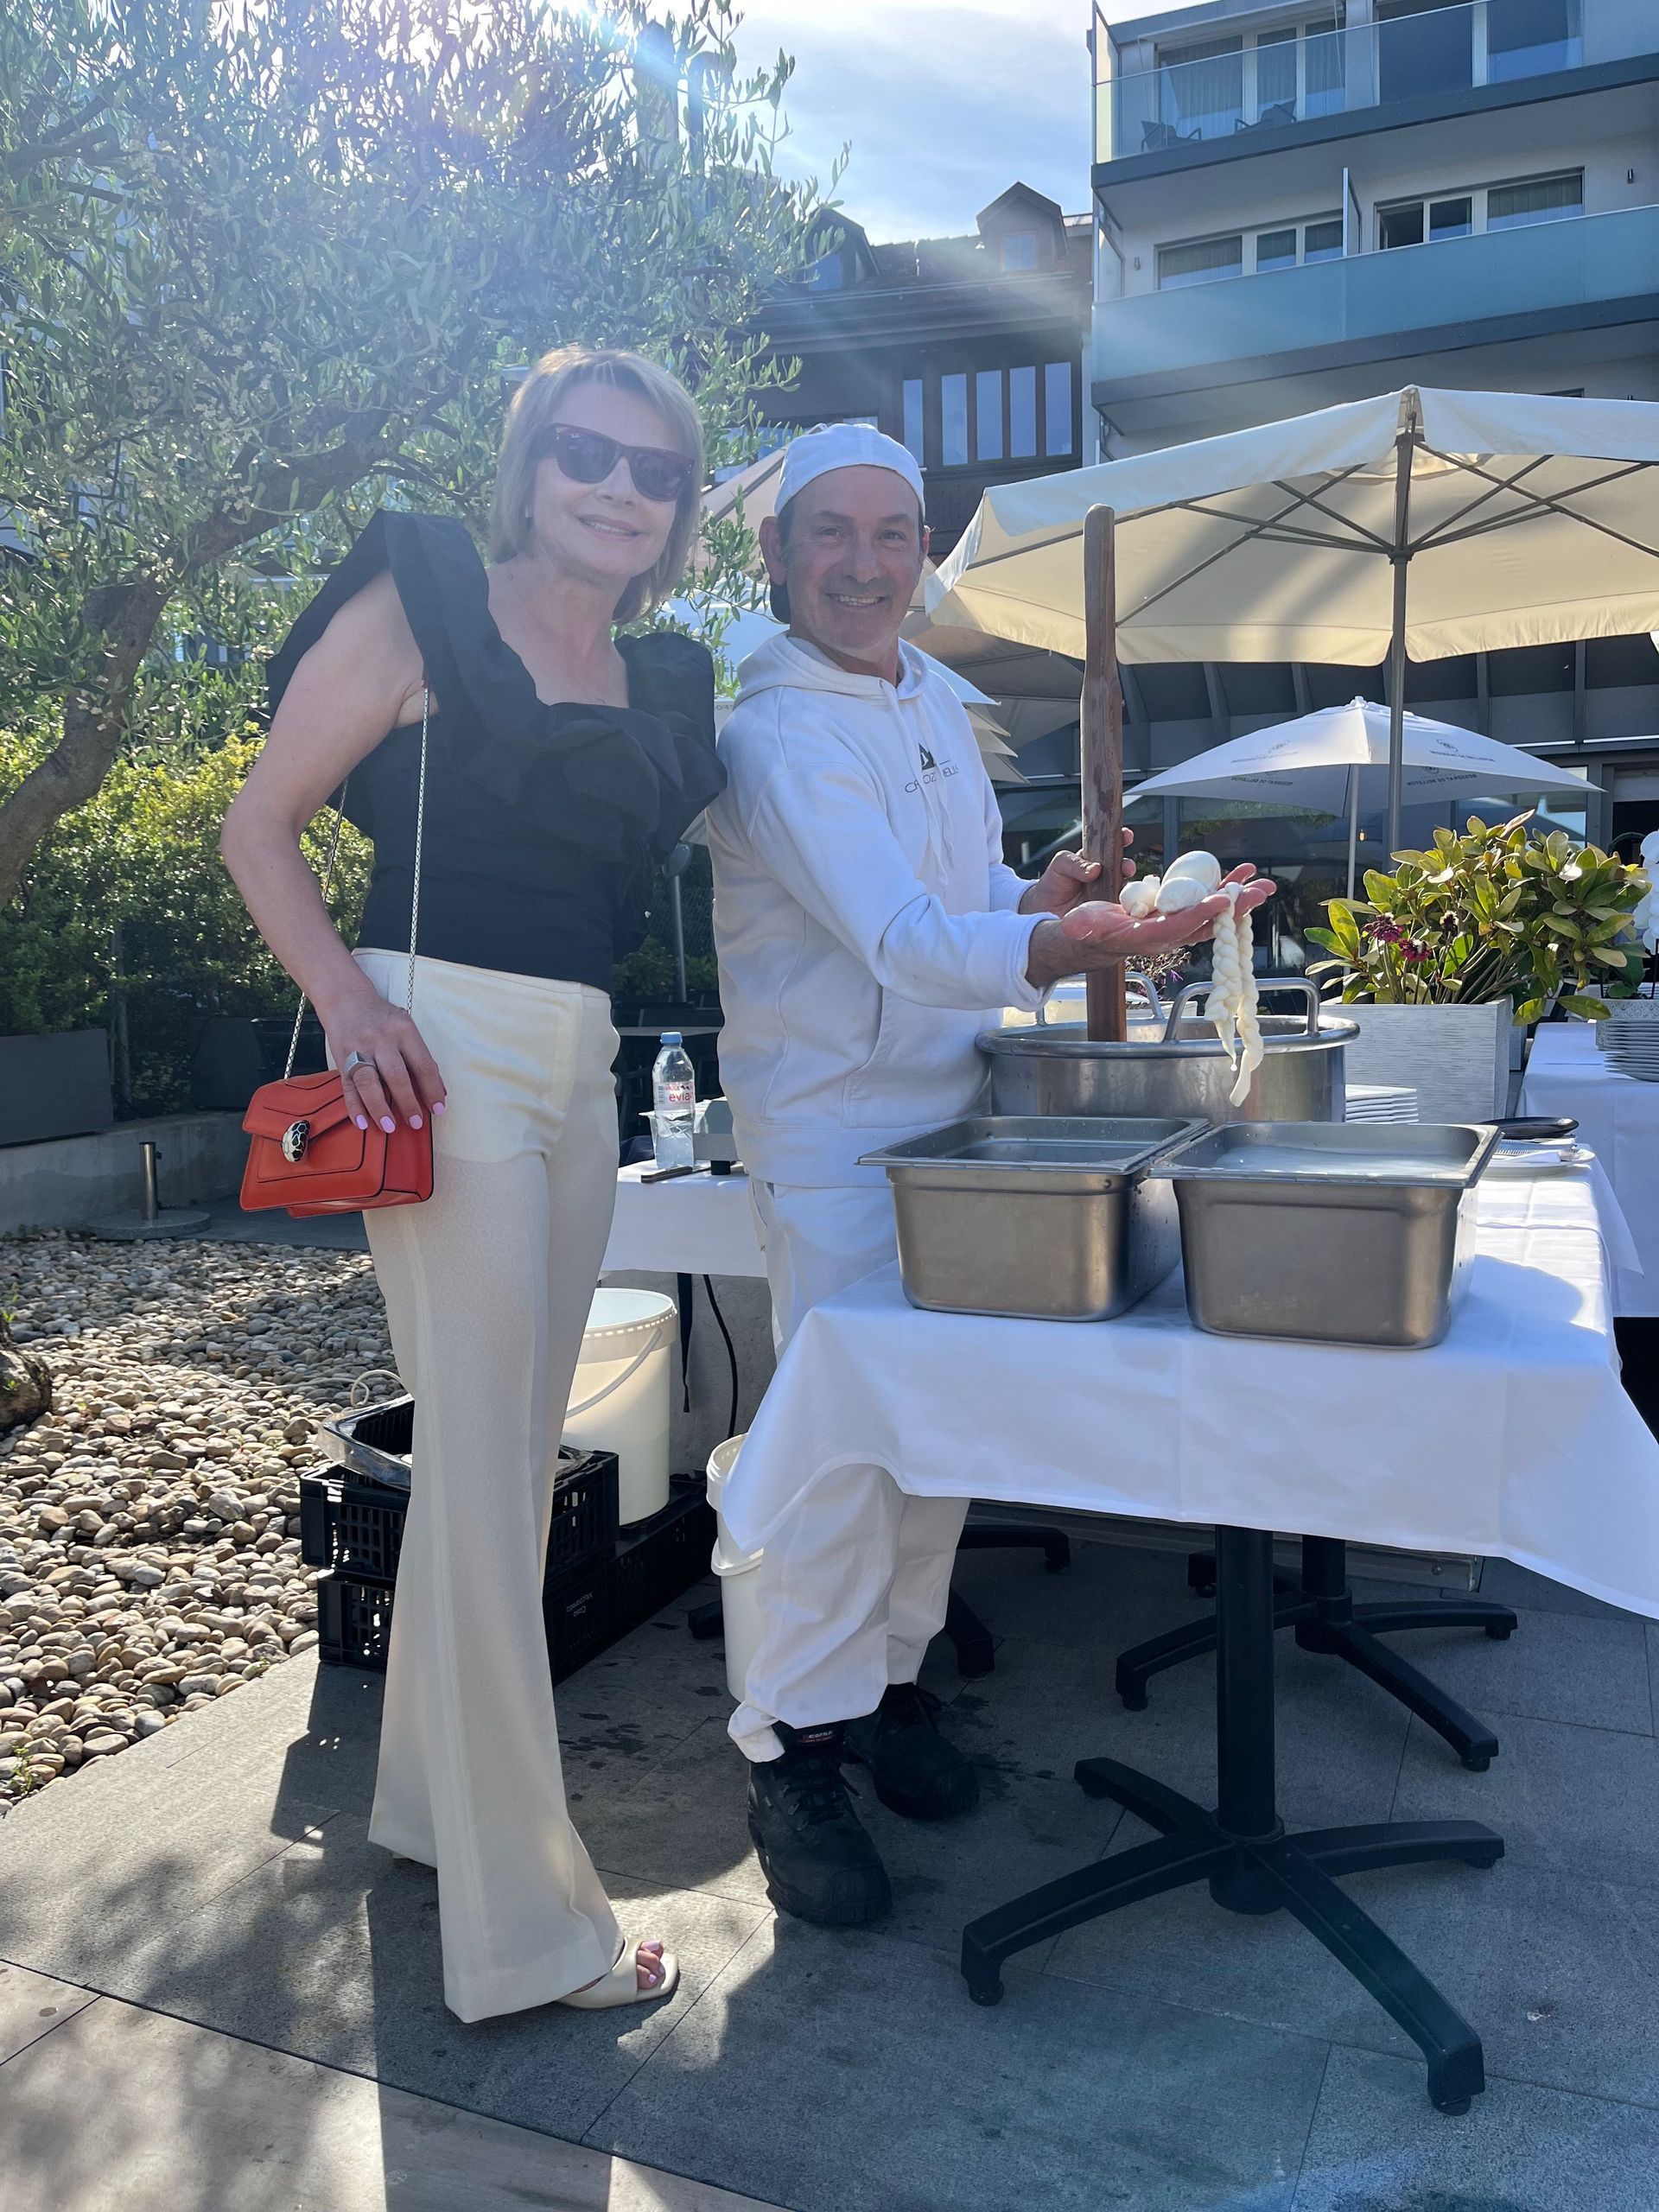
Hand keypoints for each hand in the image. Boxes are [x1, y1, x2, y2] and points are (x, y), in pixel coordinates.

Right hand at [322, 986, 446, 1133]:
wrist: (345, 998)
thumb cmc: (382, 1018)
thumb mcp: (405, 1028)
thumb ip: (419, 1057)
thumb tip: (439, 1090)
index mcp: (403, 1030)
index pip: (422, 1064)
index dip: (431, 1089)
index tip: (438, 1110)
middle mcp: (381, 1039)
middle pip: (397, 1075)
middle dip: (408, 1102)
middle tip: (416, 1123)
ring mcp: (359, 1048)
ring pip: (369, 1082)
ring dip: (379, 1107)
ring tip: (389, 1127)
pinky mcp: (341, 1059)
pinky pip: (348, 1086)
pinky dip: (355, 1107)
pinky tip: (362, 1123)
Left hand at [1018, 828, 1133, 917]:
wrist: (1045, 911)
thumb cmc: (1053, 884)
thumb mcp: (1060, 865)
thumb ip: (1075, 864)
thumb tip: (1096, 869)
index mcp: (1095, 859)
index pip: (1112, 846)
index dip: (1121, 839)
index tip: (1125, 836)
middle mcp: (1105, 875)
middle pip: (1123, 867)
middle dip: (1127, 865)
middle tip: (1127, 868)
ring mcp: (1108, 893)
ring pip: (1125, 888)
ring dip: (1128, 888)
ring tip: (1123, 888)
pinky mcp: (1107, 911)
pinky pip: (1119, 907)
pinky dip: (1124, 905)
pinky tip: (1121, 905)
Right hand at [1028, 866, 1274, 986]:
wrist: (1096, 938)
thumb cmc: (1088, 930)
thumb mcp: (1081, 926)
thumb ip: (1080, 926)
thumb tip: (1074, 925)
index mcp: (1148, 938)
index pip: (1178, 926)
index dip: (1200, 913)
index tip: (1222, 900)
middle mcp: (1169, 934)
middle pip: (1209, 922)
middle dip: (1236, 907)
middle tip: (1261, 890)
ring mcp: (1178, 924)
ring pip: (1213, 913)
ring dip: (1237, 896)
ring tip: (1261, 880)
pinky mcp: (1180, 915)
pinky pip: (1207, 904)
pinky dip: (1225, 890)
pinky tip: (1239, 876)